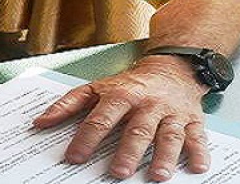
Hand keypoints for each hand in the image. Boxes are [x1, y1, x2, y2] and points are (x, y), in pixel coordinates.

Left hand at [33, 56, 209, 181]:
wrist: (172, 68)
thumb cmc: (130, 84)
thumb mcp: (96, 88)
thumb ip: (68, 105)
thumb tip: (40, 122)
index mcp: (120, 95)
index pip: (100, 119)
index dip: (86, 139)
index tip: (74, 158)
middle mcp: (146, 103)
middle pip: (136, 129)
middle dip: (127, 152)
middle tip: (118, 172)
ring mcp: (170, 112)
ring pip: (167, 134)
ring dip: (163, 156)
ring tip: (157, 176)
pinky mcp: (192, 120)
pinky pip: (197, 136)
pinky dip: (198, 152)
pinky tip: (196, 167)